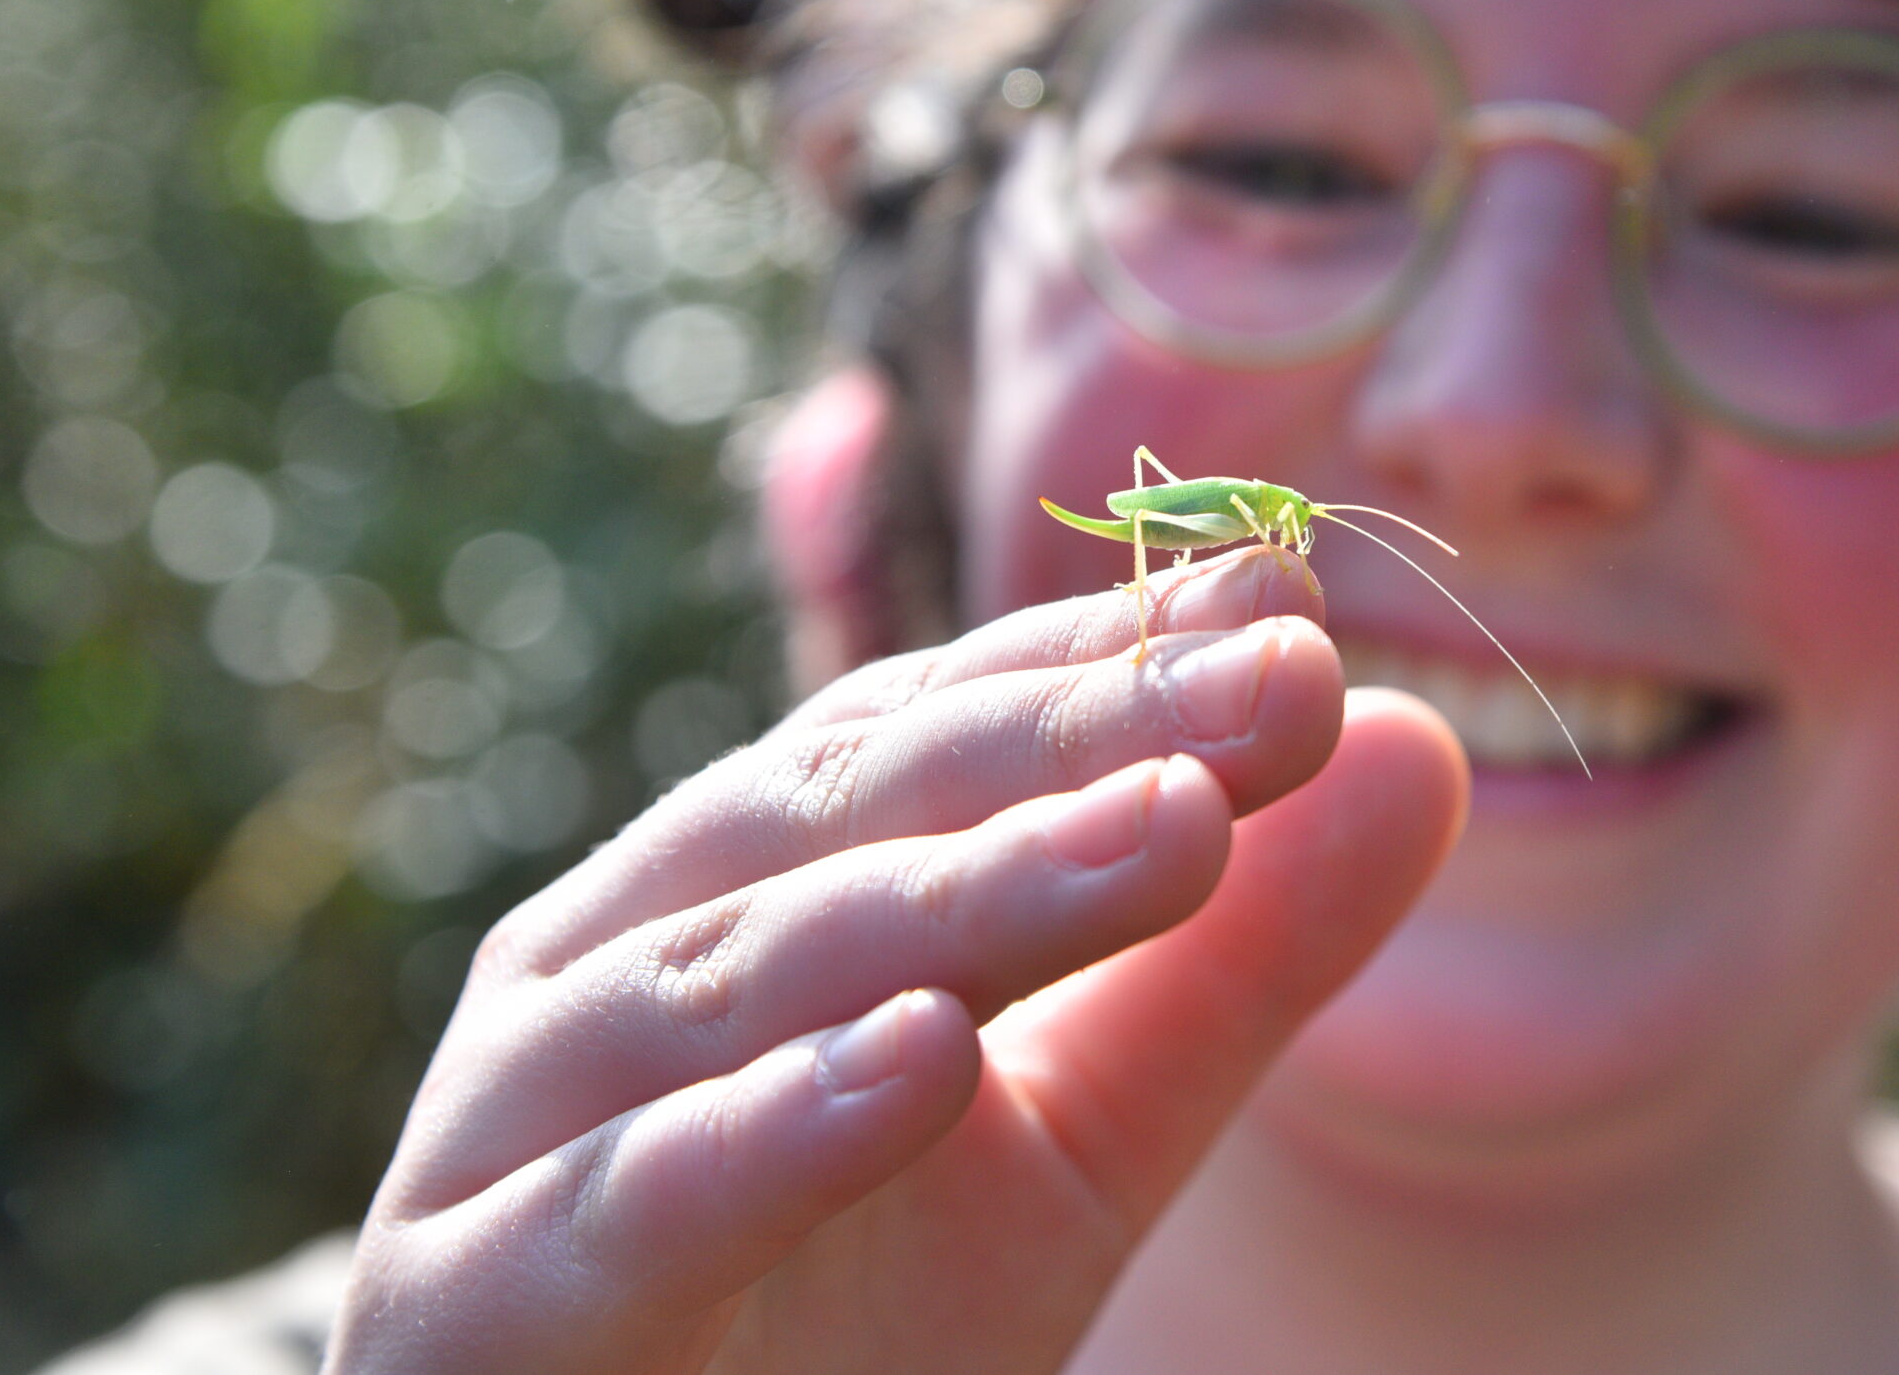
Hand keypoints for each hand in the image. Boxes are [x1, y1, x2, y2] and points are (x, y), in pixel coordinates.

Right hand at [325, 547, 1467, 1374]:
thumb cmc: (839, 1329)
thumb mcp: (1078, 1141)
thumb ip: (1231, 964)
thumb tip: (1423, 741)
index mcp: (735, 894)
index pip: (924, 732)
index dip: (1102, 660)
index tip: (1286, 596)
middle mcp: (606, 965)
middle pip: (845, 812)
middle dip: (1074, 739)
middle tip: (1280, 677)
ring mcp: (515, 1124)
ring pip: (745, 971)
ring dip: (964, 893)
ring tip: (1169, 829)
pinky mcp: (475, 1306)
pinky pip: (626, 1204)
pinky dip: (770, 1125)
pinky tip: (921, 1057)